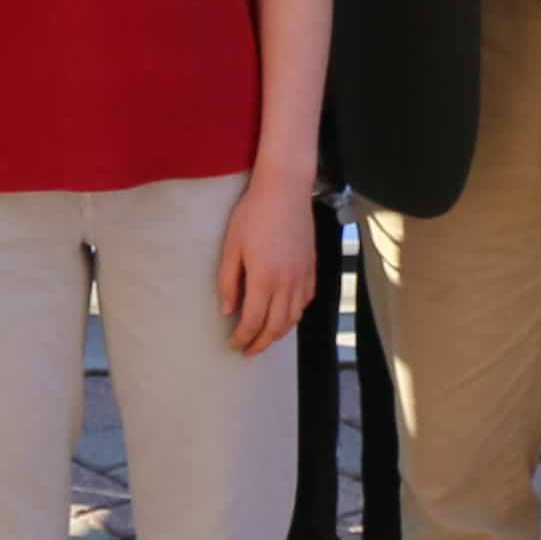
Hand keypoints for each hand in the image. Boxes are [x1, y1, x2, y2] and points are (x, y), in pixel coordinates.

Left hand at [216, 174, 317, 354]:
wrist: (285, 190)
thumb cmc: (253, 214)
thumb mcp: (231, 247)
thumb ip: (229, 282)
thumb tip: (228, 310)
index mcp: (264, 278)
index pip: (254, 321)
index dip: (243, 338)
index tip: (234, 345)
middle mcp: (287, 282)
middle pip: (277, 327)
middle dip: (261, 343)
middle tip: (248, 350)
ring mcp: (303, 275)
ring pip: (294, 317)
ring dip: (279, 332)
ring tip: (265, 336)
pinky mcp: (312, 267)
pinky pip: (306, 300)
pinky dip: (295, 314)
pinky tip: (285, 313)